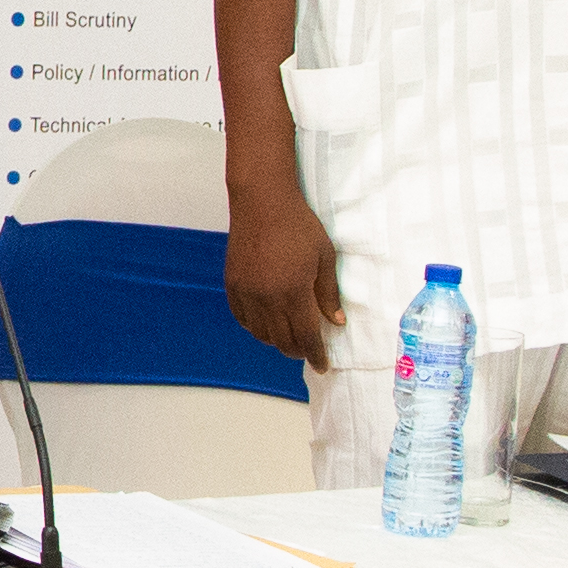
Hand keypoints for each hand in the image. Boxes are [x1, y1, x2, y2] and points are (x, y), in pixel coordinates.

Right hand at [226, 186, 346, 363]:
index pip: (306, 337)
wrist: (262, 201)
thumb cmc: (299, 225)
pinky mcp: (233, 284)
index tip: (322, 366)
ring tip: (288, 337)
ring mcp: (247, 293)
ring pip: (261, 333)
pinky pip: (243, 318)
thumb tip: (335, 321)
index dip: (316, 355)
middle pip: (282, 341)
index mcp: (294, 293)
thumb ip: (328, 293)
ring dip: (277, 341)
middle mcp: (267, 299)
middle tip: (309, 351)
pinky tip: (265, 323)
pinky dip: (255, 327)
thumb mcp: (325, 257)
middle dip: (298, 351)